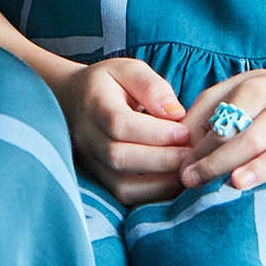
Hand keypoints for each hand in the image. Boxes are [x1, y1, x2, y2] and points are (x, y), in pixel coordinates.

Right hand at [52, 57, 192, 206]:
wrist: (72, 100)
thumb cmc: (109, 83)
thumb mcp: (128, 70)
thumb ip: (151, 86)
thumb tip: (175, 113)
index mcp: (93, 103)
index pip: (120, 124)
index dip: (155, 133)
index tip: (184, 132)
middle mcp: (86, 136)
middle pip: (119, 157)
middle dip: (162, 160)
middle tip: (192, 154)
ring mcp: (90, 161)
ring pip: (122, 184)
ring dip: (160, 182)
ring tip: (187, 169)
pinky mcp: (99, 179)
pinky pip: (125, 196)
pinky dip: (152, 194)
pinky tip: (173, 180)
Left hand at [180, 68, 265, 192]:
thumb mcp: (235, 88)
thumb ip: (206, 109)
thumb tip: (179, 139)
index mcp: (259, 90)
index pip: (227, 122)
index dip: (202, 148)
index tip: (182, 169)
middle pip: (252, 138)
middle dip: (220, 162)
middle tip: (194, 183)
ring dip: (260, 169)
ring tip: (234, 185)